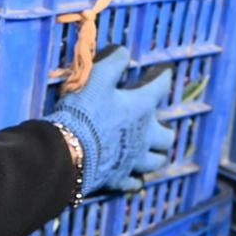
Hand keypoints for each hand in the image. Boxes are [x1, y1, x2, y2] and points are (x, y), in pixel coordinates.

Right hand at [45, 45, 173, 195]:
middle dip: (164, 129)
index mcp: (140, 107)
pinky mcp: (119, 178)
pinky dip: (136, 179)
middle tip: (156, 124)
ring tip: (151, 152)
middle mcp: (144, 135)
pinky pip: (134, 182)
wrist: (68, 152)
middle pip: (167, 135)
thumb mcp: (95, 77)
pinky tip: (135, 178)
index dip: (164, 76)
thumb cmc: (83, 112)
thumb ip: (113, 62)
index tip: (165, 71)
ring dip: (156, 155)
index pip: (161, 87)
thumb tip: (124, 52)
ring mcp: (133, 160)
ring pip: (156, 161)